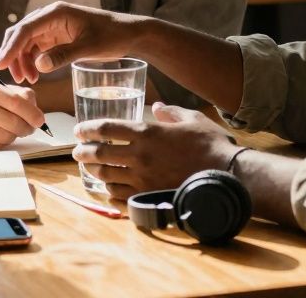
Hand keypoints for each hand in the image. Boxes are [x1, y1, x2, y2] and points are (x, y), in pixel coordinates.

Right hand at [0, 2, 143, 83]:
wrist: (129, 34)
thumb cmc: (112, 36)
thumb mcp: (89, 47)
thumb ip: (63, 55)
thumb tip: (39, 65)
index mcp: (56, 13)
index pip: (26, 29)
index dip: (11, 46)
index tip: (0, 63)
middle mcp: (51, 17)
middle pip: (22, 34)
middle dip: (13, 55)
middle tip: (12, 77)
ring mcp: (53, 27)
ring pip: (27, 42)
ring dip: (23, 60)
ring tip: (27, 80)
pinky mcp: (58, 37)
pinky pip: (38, 48)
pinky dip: (33, 61)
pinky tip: (35, 75)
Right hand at [0, 81, 45, 150]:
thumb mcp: (0, 90)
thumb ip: (22, 96)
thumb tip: (36, 112)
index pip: (15, 102)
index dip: (32, 113)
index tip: (40, 120)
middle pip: (13, 122)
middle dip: (26, 128)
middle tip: (29, 129)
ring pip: (6, 136)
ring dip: (14, 136)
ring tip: (10, 130)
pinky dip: (2, 143)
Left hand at [72, 102, 239, 199]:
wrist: (228, 174)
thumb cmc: (212, 144)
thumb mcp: (192, 119)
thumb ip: (171, 112)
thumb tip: (158, 107)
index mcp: (147, 133)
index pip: (106, 129)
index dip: (88, 129)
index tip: (79, 130)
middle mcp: (140, 156)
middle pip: (99, 154)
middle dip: (84, 152)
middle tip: (78, 152)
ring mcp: (143, 179)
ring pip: (106, 177)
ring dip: (93, 173)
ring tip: (89, 169)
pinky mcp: (149, 197)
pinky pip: (120, 198)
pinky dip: (109, 194)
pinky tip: (107, 190)